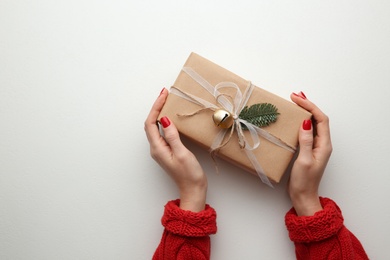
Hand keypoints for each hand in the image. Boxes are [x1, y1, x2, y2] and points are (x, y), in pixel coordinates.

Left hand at [144, 88, 206, 211]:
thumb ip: (172, 136)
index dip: (156, 107)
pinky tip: (172, 117)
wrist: (193, 190)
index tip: (163, 95)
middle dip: (156, 107)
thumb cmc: (189, 175)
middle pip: (151, 123)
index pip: (151, 123)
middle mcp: (156, 148)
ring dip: (160, 113)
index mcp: (157, 148)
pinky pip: (162, 132)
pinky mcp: (168, 151)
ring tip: (167, 101)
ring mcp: (161, 150)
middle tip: (165, 94)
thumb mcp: (182, 153)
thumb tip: (164, 119)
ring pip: (156, 127)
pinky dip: (165, 121)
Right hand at [288, 92, 332, 215]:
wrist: (303, 196)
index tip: (297, 98)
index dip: (310, 106)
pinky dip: (300, 121)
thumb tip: (305, 122)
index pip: (320, 119)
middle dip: (307, 105)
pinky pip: (307, 131)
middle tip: (294, 96)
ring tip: (294, 103)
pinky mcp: (308, 149)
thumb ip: (306, 141)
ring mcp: (316, 146)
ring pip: (312, 123)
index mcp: (324, 145)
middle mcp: (322, 144)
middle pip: (318, 119)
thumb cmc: (304, 182)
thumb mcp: (304, 161)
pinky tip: (293, 119)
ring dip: (304, 111)